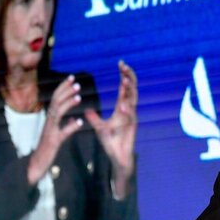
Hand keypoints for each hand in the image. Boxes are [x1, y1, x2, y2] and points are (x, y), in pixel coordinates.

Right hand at [28, 75, 82, 184]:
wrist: (37, 165)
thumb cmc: (48, 150)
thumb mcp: (59, 135)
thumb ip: (66, 126)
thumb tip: (75, 119)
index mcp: (50, 119)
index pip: (56, 99)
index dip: (63, 88)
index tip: (72, 78)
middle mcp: (48, 122)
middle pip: (55, 102)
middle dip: (65, 91)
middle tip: (76, 82)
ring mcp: (50, 131)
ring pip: (57, 113)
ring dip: (68, 104)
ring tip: (78, 96)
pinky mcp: (53, 141)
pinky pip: (62, 133)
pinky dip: (70, 127)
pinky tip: (79, 123)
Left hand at [85, 60, 137, 198]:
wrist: (118, 156)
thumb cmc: (111, 141)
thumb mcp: (100, 128)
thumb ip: (95, 118)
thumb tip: (86, 110)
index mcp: (122, 108)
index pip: (124, 88)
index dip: (123, 75)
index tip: (121, 63)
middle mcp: (129, 110)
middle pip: (132, 89)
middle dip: (129, 77)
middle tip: (124, 66)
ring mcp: (131, 117)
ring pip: (133, 100)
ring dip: (130, 90)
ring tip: (125, 80)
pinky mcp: (132, 127)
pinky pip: (130, 117)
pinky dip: (127, 110)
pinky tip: (123, 104)